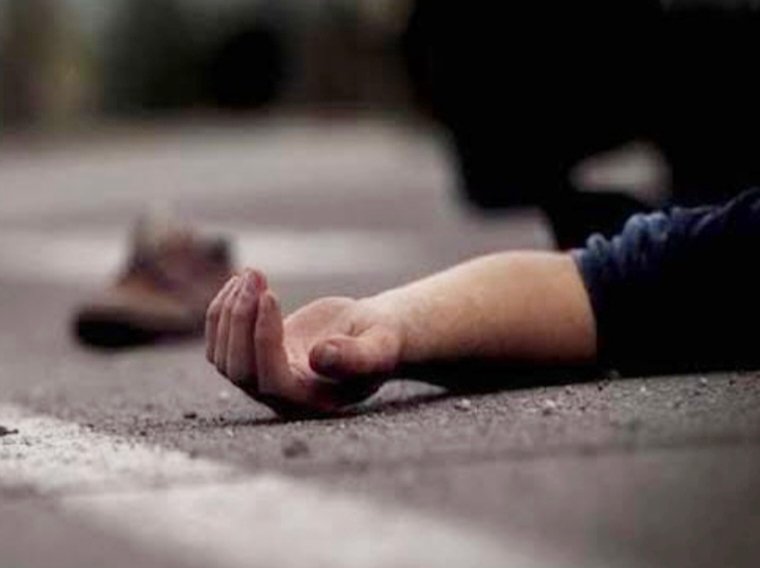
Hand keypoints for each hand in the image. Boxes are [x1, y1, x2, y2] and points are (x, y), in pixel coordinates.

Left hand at [205, 269, 404, 413]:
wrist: (370, 334)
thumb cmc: (379, 342)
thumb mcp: (378, 347)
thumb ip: (355, 357)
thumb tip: (321, 357)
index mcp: (311, 400)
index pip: (272, 379)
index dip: (265, 338)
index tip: (271, 295)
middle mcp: (280, 397)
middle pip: (239, 370)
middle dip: (240, 319)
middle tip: (256, 276)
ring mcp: (262, 378)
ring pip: (221, 356)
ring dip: (229, 310)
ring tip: (252, 273)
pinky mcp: (251, 357)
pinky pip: (219, 341)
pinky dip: (222, 309)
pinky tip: (242, 281)